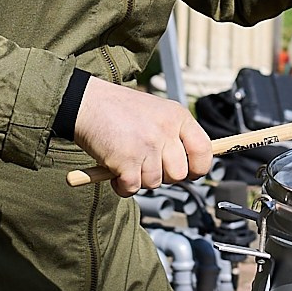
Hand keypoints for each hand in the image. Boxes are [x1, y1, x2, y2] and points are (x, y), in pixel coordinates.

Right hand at [72, 77, 211, 195]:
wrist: (87, 101)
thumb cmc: (119, 109)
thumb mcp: (157, 112)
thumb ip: (175, 135)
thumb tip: (191, 166)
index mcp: (178, 117)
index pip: (204, 151)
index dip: (198, 168)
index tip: (189, 172)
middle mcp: (166, 131)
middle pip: (179, 174)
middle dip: (162, 176)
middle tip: (145, 164)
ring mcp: (147, 146)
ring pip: (154, 183)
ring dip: (138, 179)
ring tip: (126, 160)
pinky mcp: (126, 160)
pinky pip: (132, 188)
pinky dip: (122, 186)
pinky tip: (115, 172)